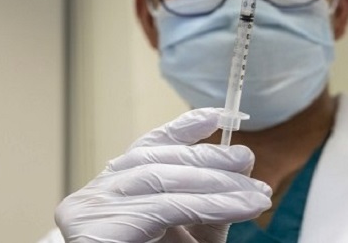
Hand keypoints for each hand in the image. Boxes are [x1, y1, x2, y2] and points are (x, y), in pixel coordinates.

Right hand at [54, 108, 272, 242]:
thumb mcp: (186, 234)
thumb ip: (207, 207)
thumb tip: (241, 176)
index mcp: (112, 190)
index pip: (146, 148)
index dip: (181, 128)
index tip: (217, 116)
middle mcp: (95, 194)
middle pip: (157, 160)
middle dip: (209, 157)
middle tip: (247, 160)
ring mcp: (92, 209)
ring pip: (162, 180)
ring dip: (217, 184)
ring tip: (256, 193)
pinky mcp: (96, 230)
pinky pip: (165, 209)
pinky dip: (209, 205)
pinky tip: (238, 206)